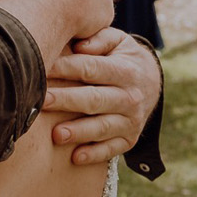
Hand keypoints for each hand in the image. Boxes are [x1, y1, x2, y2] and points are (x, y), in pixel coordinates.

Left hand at [43, 28, 160, 165]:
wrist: (153, 83)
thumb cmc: (123, 58)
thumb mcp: (118, 42)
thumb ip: (100, 39)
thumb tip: (79, 46)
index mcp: (125, 70)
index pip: (92, 69)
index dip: (66, 68)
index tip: (42, 66)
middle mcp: (130, 97)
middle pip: (94, 99)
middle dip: (67, 100)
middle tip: (42, 101)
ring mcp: (131, 120)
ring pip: (102, 127)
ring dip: (79, 131)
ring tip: (56, 135)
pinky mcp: (129, 139)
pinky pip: (112, 149)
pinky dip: (95, 154)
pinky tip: (76, 157)